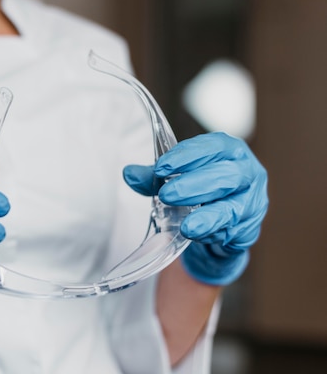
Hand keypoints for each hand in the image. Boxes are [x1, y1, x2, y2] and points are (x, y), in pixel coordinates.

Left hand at [123, 132, 267, 285]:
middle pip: (225, 176)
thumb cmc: (200, 189)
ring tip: (186, 226)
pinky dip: (212, 233)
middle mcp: (248, 172)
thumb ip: (153, 177)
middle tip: (166, 195)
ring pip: (233, 207)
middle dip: (193, 185)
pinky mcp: (250, 228)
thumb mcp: (174, 178)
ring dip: (207, 216)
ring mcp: (253, 202)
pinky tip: (195, 234)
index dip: (187, 156)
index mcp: (230, 151)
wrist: (221, 223)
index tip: (161, 167)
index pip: (213, 146)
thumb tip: (129, 173)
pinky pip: (232, 231)